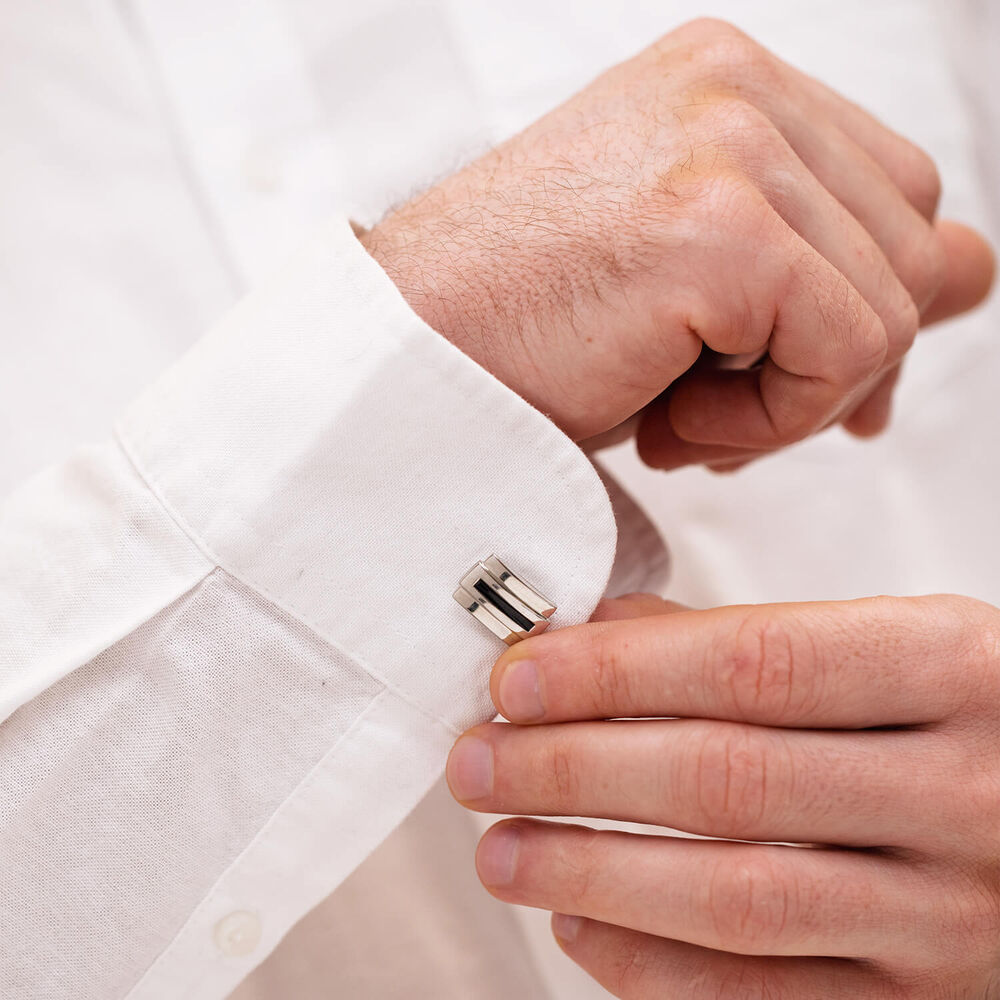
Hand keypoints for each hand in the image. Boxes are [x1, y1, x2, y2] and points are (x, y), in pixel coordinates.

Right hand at [361, 18, 993, 462]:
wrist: (404, 365)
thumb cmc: (523, 333)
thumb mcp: (683, 278)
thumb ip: (816, 255)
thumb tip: (966, 279)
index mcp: (726, 86)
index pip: (893, 189)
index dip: (869, 301)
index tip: (801, 380)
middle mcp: (736, 90)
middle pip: (915, 238)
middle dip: (843, 356)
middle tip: (723, 408)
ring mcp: (729, 145)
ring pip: (895, 304)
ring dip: (795, 397)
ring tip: (678, 416)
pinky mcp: (719, 224)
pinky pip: (847, 350)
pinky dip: (774, 418)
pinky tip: (673, 424)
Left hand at [447, 592, 999, 997]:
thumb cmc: (974, 716)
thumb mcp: (899, 646)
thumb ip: (752, 640)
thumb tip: (600, 635)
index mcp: (953, 669)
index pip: (752, 665)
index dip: (617, 674)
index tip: (516, 679)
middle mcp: (964, 795)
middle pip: (728, 781)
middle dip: (575, 770)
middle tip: (479, 761)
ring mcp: (953, 914)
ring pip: (740, 900)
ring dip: (593, 873)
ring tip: (501, 847)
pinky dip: (657, 971)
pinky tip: (578, 927)